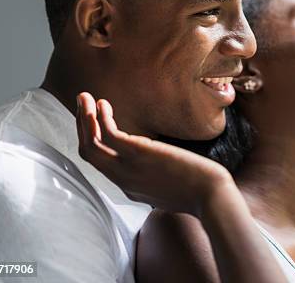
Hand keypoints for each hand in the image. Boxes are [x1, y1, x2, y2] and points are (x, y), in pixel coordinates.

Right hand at [76, 92, 232, 216]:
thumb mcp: (173, 188)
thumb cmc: (201, 192)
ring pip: (92, 145)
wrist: (212, 197)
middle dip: (82, 127)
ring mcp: (128, 169)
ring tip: (83, 97)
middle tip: (82, 105)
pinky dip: (100, 118)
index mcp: (132, 188)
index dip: (96, 142)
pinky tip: (103, 104)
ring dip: (84, 119)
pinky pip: (108, 135)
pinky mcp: (138, 154)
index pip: (104, 166)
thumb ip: (160, 177)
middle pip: (90, 155)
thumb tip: (165, 164)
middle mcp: (124, 181)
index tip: (96, 123)